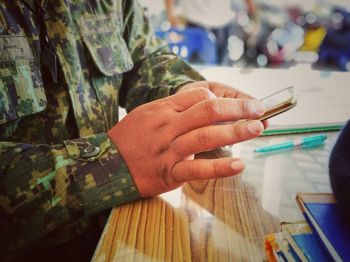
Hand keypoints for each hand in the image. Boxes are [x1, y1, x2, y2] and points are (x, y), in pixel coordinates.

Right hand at [108, 83, 265, 196]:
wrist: (106, 166)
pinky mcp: (168, 173)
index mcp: (163, 109)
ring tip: (256, 129)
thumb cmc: (128, 138)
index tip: (240, 104)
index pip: (199, 96)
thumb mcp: (147, 113)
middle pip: (207, 111)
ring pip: (205, 136)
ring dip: (235, 132)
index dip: (224, 99)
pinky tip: (238, 165)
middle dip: (237, 109)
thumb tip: (202, 100)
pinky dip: (219, 167)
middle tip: (258, 110)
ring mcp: (169, 150)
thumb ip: (173, 108)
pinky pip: (197, 169)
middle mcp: (167, 126)